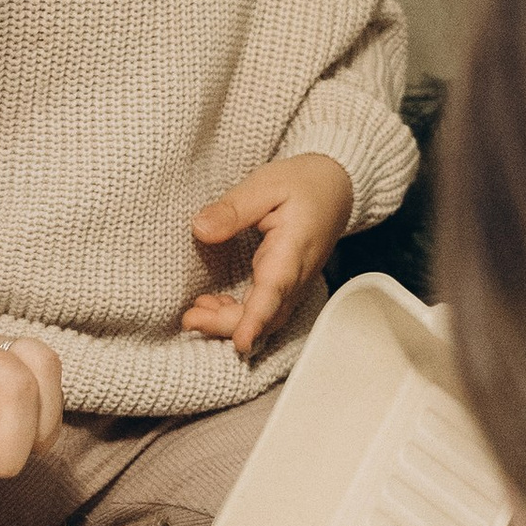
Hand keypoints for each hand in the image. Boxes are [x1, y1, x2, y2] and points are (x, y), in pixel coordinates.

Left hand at [182, 153, 355, 359]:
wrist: (336, 187)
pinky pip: (266, 312)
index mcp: (294, 248)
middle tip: (190, 318)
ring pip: (267, 319)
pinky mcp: (287, 286)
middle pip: (268, 316)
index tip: (241, 342)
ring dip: (230, 324)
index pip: (275, 289)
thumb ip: (234, 209)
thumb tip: (200, 229)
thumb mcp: (265, 184)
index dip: (257, 318)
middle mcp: (298, 274)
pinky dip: (239, 317)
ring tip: (194, 314)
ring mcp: (295, 284)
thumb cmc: (303, 184)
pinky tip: (212, 307)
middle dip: (229, 325)